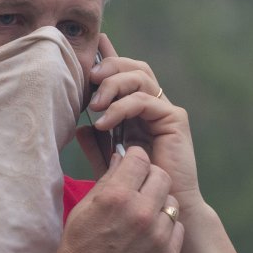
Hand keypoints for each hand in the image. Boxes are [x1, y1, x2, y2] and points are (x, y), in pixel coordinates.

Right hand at [45, 147, 183, 252]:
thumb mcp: (82, 211)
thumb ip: (106, 182)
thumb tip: (121, 159)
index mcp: (116, 197)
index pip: (139, 157)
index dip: (133, 159)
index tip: (130, 167)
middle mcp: (142, 212)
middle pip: (161, 175)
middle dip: (149, 177)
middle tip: (139, 189)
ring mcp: (158, 235)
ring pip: (171, 201)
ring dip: (159, 203)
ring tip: (143, 216)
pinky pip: (177, 227)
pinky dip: (166, 227)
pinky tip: (150, 234)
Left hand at [84, 36, 201, 206]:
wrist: (163, 208)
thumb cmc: (137, 190)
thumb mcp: (108, 163)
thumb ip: (96, 145)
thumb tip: (78, 127)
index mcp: (138, 111)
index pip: (124, 74)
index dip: (109, 56)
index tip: (91, 45)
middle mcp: (154, 105)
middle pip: (134, 67)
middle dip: (108, 66)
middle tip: (88, 78)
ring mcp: (165, 110)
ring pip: (140, 77)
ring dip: (112, 86)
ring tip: (94, 106)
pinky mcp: (174, 119)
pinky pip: (145, 100)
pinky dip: (121, 106)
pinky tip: (104, 122)